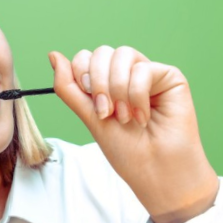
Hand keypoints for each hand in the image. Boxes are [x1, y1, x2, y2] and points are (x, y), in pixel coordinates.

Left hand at [49, 45, 218, 222]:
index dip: (82, 74)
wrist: (155, 170)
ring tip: (124, 117)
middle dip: (98, 83)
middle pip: (102, 52)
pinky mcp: (169, 77)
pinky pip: (143, 69)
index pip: (86, 57)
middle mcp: (127, 75)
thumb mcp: (89, 116)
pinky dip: (138, 95)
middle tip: (106, 112)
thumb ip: (69, 87)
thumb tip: (53, 55)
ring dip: (118, 89)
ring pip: (123, 54)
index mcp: (106, 83)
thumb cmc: (126, 150)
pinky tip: (143, 117)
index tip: (91, 103)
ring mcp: (148, 73)